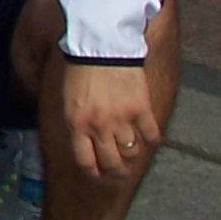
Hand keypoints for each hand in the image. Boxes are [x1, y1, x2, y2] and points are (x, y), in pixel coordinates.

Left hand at [62, 61, 160, 180]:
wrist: (100, 44)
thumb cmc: (80, 68)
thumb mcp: (68, 98)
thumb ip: (77, 122)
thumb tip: (84, 142)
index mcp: (76, 123)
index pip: (86, 162)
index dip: (95, 173)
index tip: (100, 175)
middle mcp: (99, 126)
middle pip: (113, 164)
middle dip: (117, 171)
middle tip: (120, 169)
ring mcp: (121, 120)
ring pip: (132, 153)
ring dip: (132, 154)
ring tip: (131, 149)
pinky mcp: (141, 109)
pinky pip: (151, 136)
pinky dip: (151, 138)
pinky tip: (147, 133)